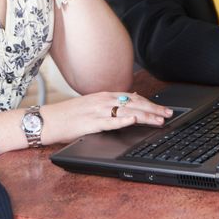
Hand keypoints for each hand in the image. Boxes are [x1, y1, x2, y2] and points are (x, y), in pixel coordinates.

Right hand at [41, 92, 173, 144]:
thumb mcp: (91, 105)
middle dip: (154, 109)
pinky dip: (124, 120)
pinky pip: (111, 121)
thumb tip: (130, 104)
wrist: (48, 119)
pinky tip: (134, 119)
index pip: (133, 98)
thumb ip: (110, 104)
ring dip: (146, 115)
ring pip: (127, 111)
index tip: (163, 108)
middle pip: (134, 103)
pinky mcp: (91, 122)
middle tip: (169, 114)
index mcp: (104, 96)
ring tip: (160, 119)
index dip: (150, 103)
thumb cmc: (68, 115)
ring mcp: (98, 111)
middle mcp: (103, 100)